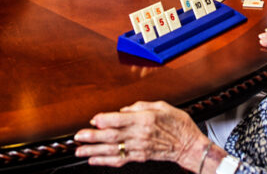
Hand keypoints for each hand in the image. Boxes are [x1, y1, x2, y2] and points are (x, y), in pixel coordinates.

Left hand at [75, 101, 208, 170]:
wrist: (188, 144)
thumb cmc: (177, 123)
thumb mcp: (162, 105)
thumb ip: (141, 106)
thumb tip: (124, 109)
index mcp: (145, 119)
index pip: (120, 119)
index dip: (105, 119)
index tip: (93, 119)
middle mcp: (140, 134)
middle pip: (112, 136)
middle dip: (93, 137)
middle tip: (78, 136)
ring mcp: (139, 148)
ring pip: (112, 150)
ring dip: (94, 151)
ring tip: (79, 150)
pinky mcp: (139, 157)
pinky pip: (119, 160)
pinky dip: (105, 161)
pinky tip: (94, 161)